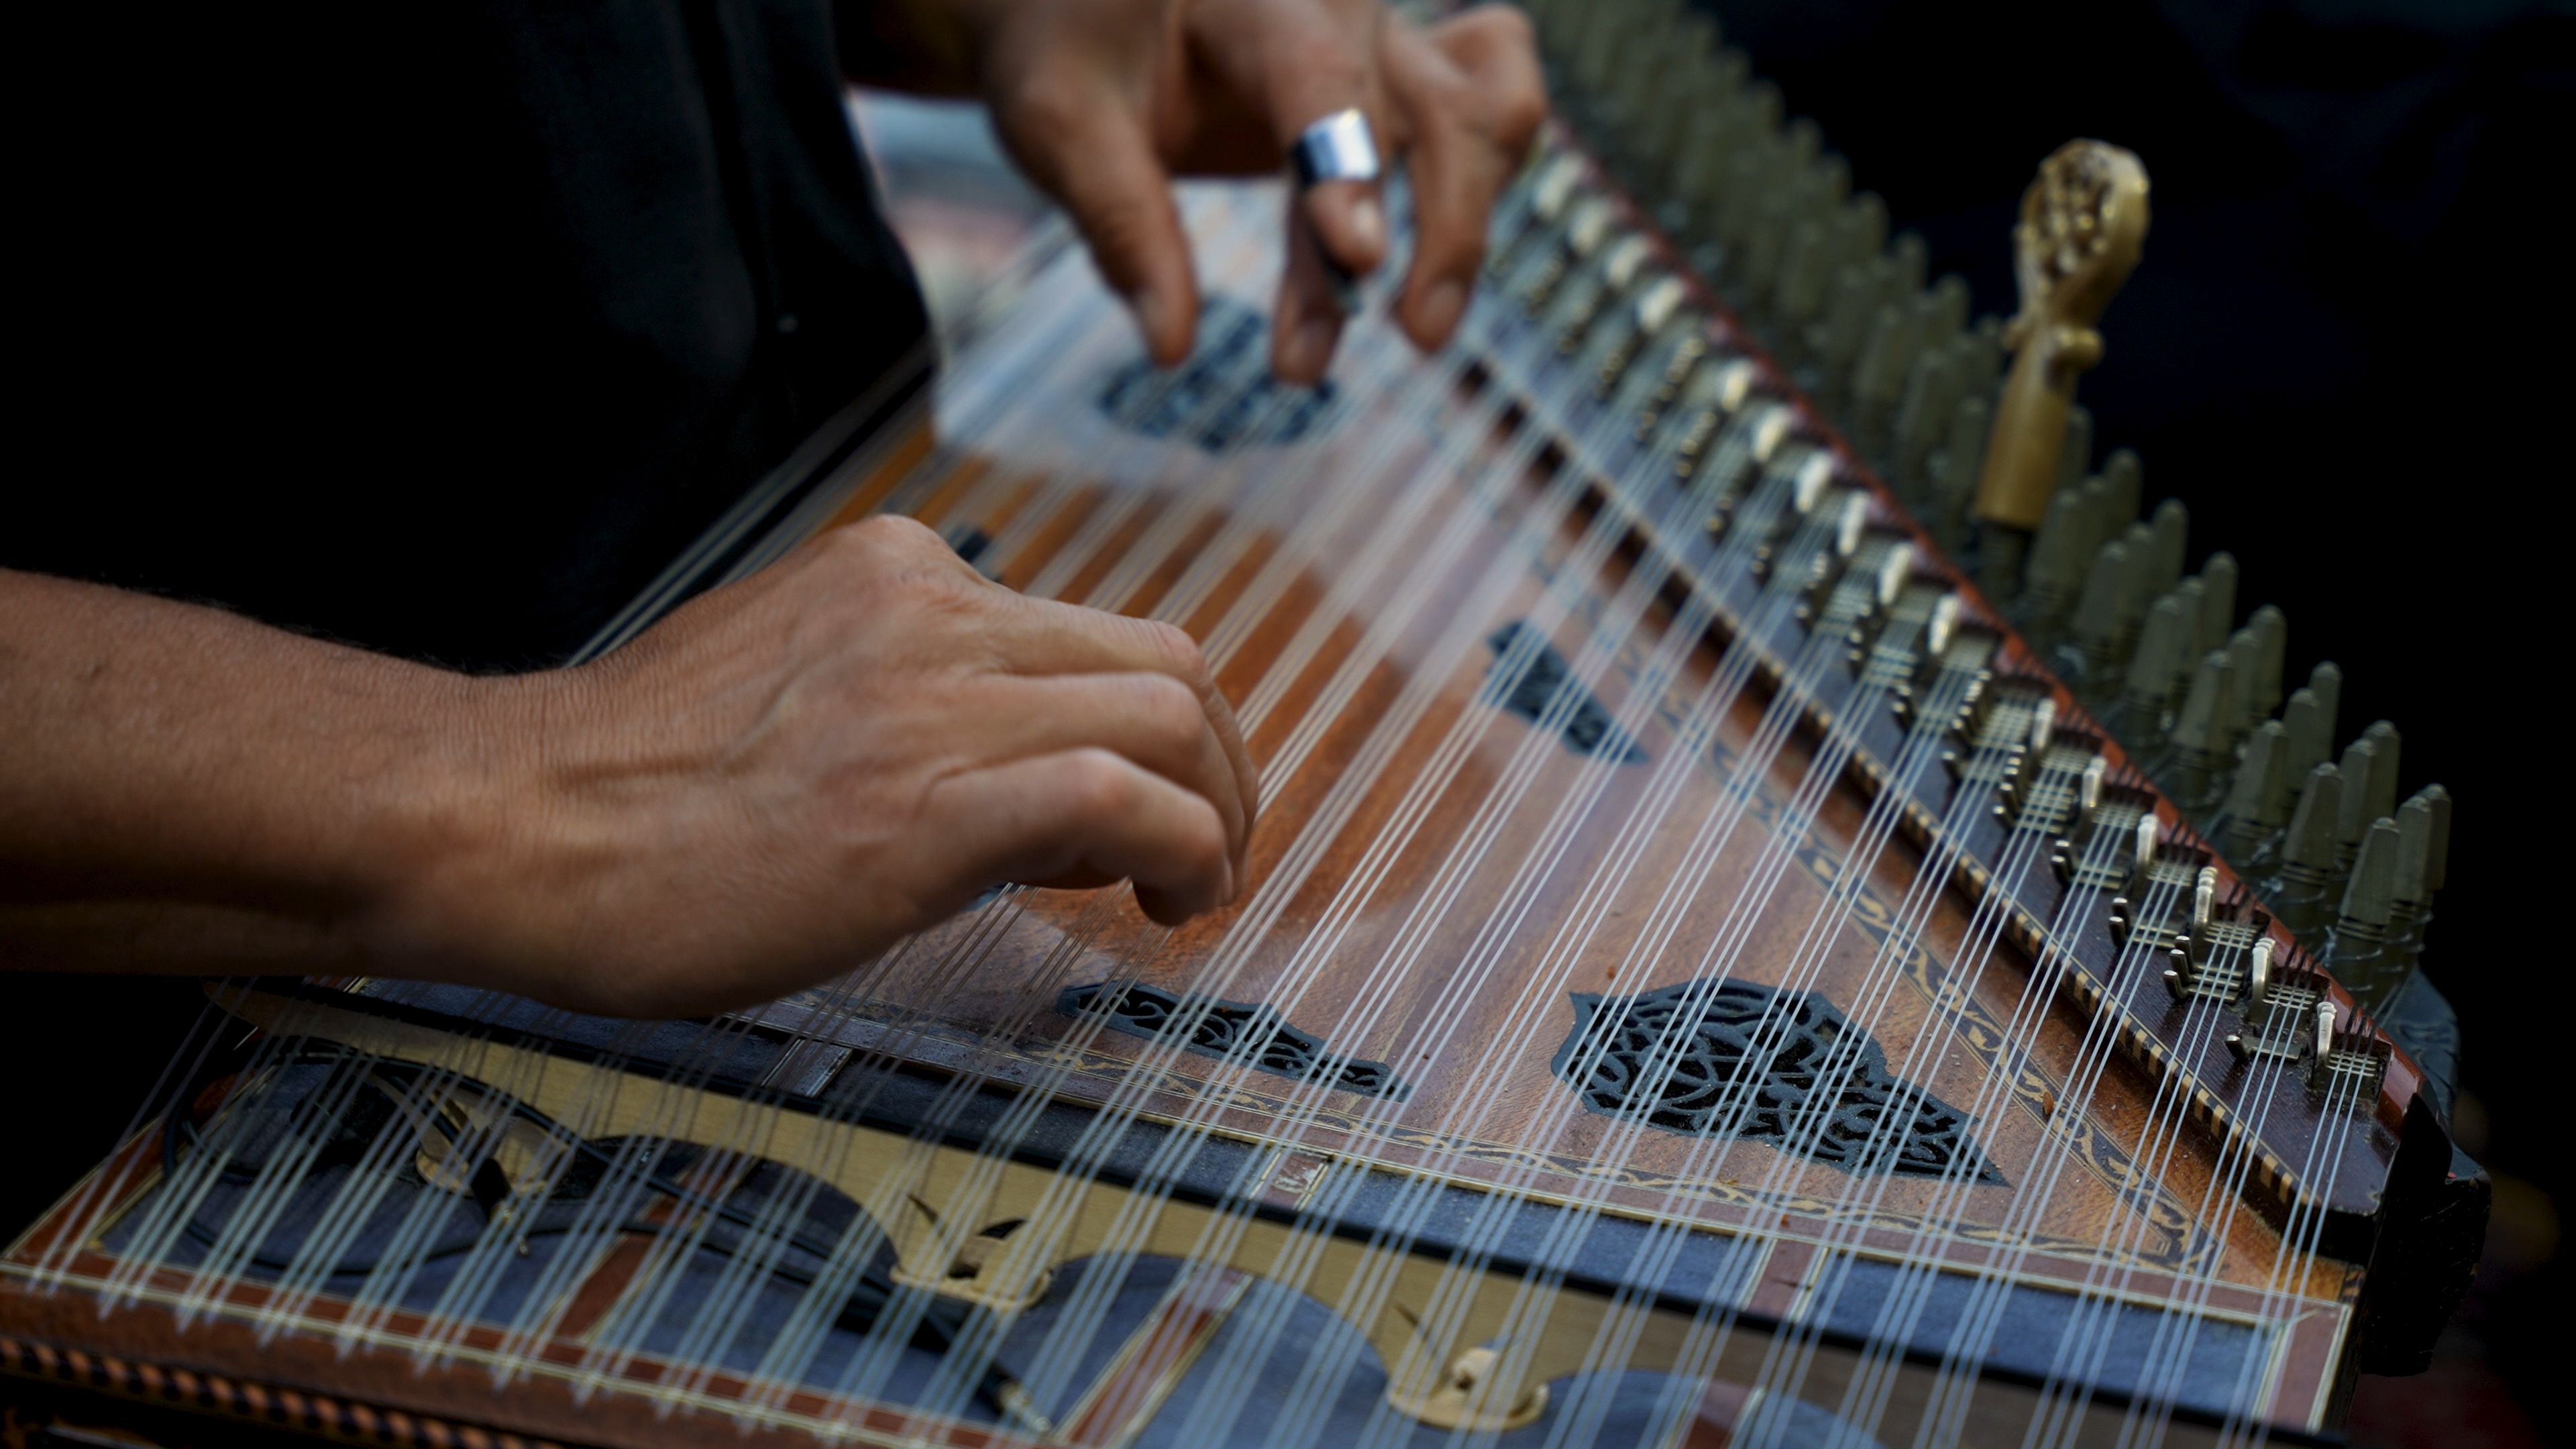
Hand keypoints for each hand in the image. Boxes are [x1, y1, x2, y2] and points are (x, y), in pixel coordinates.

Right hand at [403, 517, 1257, 1016]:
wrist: (514, 824)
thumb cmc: (630, 792)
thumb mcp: (788, 689)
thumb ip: (902, 697)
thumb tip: (1012, 785)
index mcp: (898, 574)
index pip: (1094, 630)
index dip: (1153, 727)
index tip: (1142, 813)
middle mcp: (933, 609)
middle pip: (1166, 662)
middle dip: (1219, 768)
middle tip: (1205, 855)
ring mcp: (935, 697)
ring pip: (1171, 715)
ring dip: (1218, 815)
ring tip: (1191, 893)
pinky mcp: (930, 802)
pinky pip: (1123, 794)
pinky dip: (1183, 849)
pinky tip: (1163, 906)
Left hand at [968, 0, 1545, 382]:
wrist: (1088, 3)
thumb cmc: (1070, 50)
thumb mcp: (1058, 125)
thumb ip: (1119, 223)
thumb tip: (1170, 345)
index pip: (1316, 72)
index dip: (1347, 165)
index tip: (1361, 260)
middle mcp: (1337, 4)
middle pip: (1430, 105)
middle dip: (1436, 227)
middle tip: (1411, 338)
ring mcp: (1383, 37)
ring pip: (1480, 113)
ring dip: (1462, 226)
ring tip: (1419, 332)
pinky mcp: (1401, 76)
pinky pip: (1494, 99)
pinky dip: (1489, 172)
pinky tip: (1439, 256)